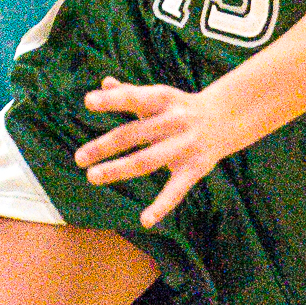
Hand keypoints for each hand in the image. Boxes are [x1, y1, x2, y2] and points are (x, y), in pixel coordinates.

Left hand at [76, 75, 236, 228]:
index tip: (88, 102)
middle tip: (79, 158)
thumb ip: (131, 92)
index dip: (112, 100)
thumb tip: (104, 84)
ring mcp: (184, 146)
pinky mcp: (195, 168)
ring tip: (92, 176)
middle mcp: (174, 121)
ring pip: (147, 161)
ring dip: (119, 170)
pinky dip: (162, 206)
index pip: (134, 98)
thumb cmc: (181, 107)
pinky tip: (145, 220)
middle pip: (135, 134)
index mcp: (163, 99)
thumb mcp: (160, 95)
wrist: (226, 117)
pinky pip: (176, 190)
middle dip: (105, 145)